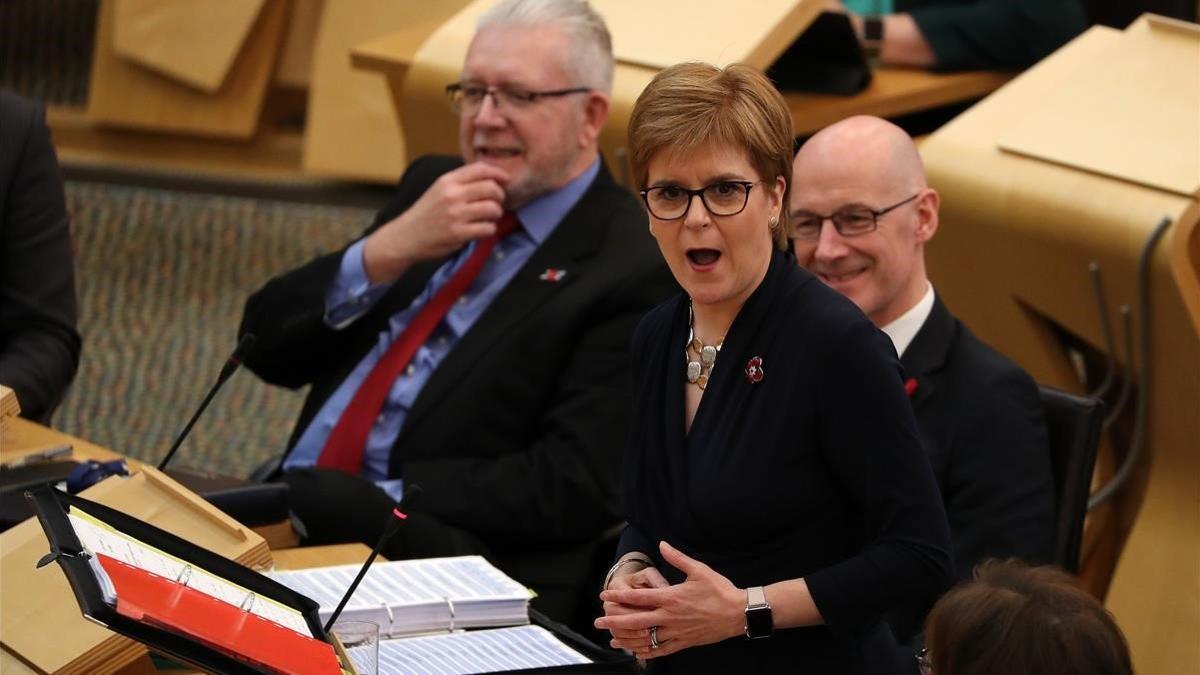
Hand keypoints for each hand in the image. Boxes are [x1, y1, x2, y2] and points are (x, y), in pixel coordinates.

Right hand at [362, 162, 508, 283]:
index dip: (498, 173)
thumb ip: (461, 182)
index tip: (506, 180)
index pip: (480, 169)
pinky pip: (487, 228)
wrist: (406, 236)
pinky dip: (489, 229)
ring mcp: (455, 214)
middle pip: (491, 188)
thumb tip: (490, 177)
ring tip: (489, 217)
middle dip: (500, 196)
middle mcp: (452, 195)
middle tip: (496, 203)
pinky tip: (482, 230)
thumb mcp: (439, 189)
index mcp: (447, 181)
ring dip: (496, 214)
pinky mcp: (458, 233)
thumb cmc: (426, 213)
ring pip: (493, 209)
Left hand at [595, 541, 744, 658]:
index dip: (619, 597)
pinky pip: (662, 650)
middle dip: (614, 621)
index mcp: (671, 597)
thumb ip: (677, 557)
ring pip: (646, 639)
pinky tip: (638, 653)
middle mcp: (670, 616)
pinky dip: (648, 652)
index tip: (605, 596)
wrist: (738, 612)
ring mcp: (676, 631)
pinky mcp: (684, 642)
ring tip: (613, 641)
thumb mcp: (698, 569)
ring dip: (627, 640)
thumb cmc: (719, 590)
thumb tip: (662, 544)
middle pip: (636, 621)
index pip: (638, 597)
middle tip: (598, 622)